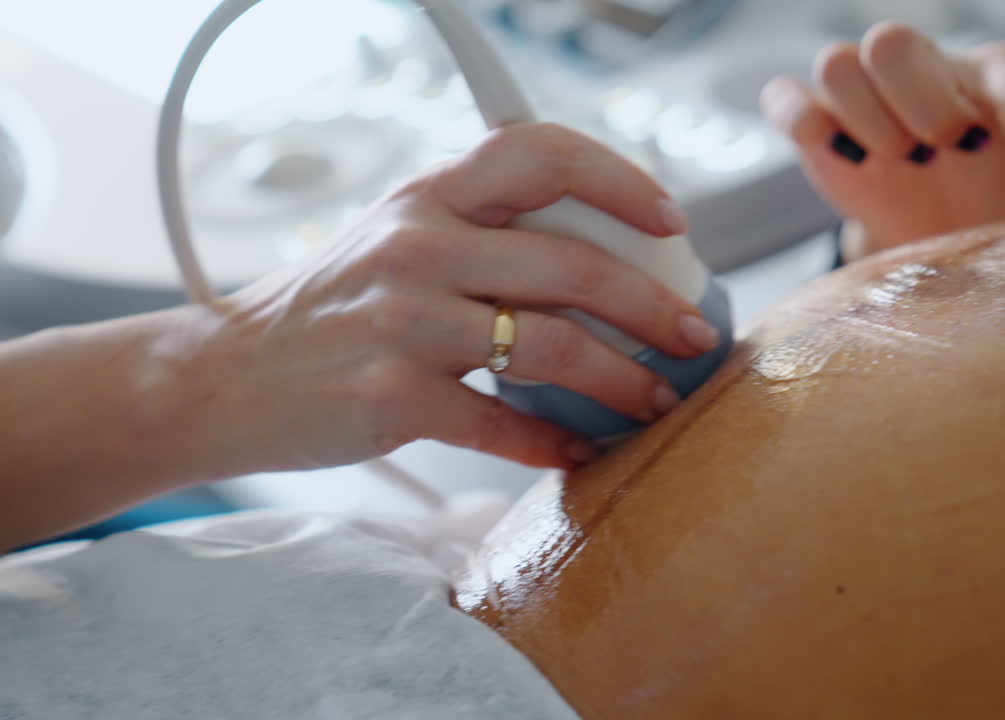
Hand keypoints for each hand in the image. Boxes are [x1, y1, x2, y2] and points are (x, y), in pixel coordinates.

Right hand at [181, 123, 716, 472]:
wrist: (222, 377)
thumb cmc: (327, 309)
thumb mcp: (392, 238)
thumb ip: (477, 231)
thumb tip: (594, 257)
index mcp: (426, 195)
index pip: (539, 153)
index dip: (620, 179)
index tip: (670, 220)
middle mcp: (418, 245)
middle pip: (572, 265)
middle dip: (652, 306)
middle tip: (692, 336)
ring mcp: (404, 321)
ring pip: (553, 347)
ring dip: (623, 382)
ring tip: (654, 402)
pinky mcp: (392, 397)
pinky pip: (504, 423)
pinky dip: (552, 443)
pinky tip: (576, 452)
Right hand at [760, 0, 1004, 255]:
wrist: (948, 252)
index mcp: (993, 75)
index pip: (1004, 72)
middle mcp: (926, 74)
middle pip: (894, 40)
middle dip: (922, 103)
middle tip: (947, 155)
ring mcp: (868, 101)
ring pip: (840, 61)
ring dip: (868, 119)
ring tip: (899, 164)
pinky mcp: (820, 133)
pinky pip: (790, 101)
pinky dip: (805, 120)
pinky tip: (843, 155)